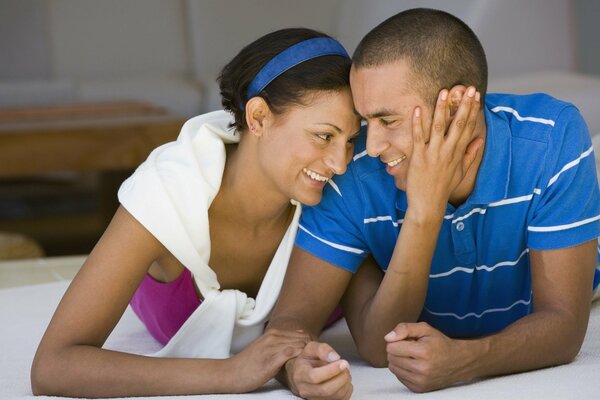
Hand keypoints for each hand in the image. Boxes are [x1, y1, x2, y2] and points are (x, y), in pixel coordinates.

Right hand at [229, 328, 309, 392]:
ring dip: (308, 352)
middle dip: (312, 347)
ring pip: (297, 344)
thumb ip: (279, 344)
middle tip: (320, 359)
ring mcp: (271, 348)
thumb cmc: (248, 364)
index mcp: (272, 333)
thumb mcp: (264, 349)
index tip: (317, 354)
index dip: (310, 343)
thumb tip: (298, 343)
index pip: (299, 334)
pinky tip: (304, 364)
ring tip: (317, 361)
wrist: (230, 373)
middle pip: (301, 338)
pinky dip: (299, 356)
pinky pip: (289, 354)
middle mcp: (272, 337)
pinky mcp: (269, 360)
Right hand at [286, 341, 352, 399]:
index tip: (343, 362)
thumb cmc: (307, 360)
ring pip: (335, 396)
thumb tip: (335, 357)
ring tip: (344, 371)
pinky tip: (343, 379)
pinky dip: (347, 389)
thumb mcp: (311, 348)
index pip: (315, 377)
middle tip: (346, 365)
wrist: (302, 372)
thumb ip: (322, 349)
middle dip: (341, 377)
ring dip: (345, 382)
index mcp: (300, 374)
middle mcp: (305, 390)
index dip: (331, 370)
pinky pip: (341, 399)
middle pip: (326, 389)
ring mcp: (315, 399)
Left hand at [384, 322, 466, 391]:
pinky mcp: (419, 388)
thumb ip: (404, 328)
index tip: (408, 340)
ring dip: (399, 360)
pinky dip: (403, 370)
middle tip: (411, 348)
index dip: (397, 341)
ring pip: (393, 368)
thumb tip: (388, 338)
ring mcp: (420, 381)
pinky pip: (399, 377)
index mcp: (423, 352)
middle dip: (397, 350)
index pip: (391, 347)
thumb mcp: (425, 329)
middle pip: (390, 358)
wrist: (458, 362)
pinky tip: (414, 365)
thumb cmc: (440, 343)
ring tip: (413, 357)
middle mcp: (421, 369)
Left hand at [405, 86, 482, 220]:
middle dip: (464, 105)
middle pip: (458, 124)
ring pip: (439, 127)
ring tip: (444, 92)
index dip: (473, 110)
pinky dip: (418, 123)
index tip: (476, 95)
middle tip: (468, 88)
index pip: (468, 127)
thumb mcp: (461, 172)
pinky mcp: (419, 158)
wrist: (428, 204)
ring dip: (442, 109)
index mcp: (458, 153)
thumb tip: (480, 140)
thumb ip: (471, 155)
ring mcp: (433, 154)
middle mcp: (448, 151)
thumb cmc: (444, 187)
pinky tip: (419, 109)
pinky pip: (418, 137)